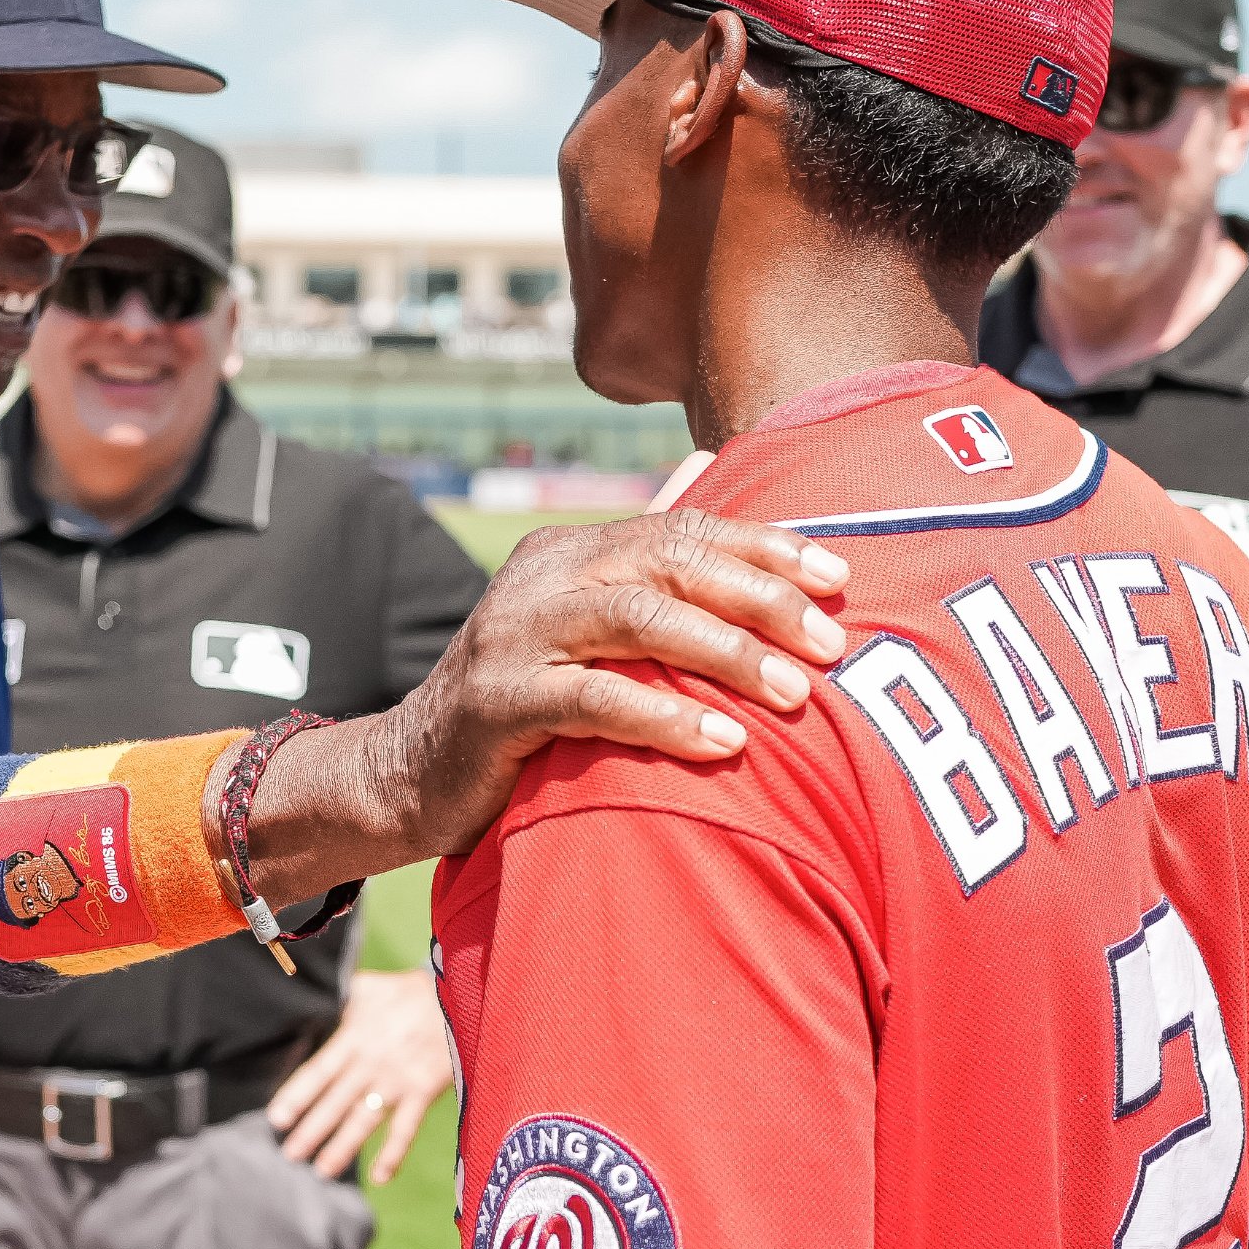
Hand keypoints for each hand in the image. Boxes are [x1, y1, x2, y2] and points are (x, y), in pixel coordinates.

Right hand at [249, 512, 852, 900]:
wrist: (408, 775)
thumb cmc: (524, 708)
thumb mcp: (585, 633)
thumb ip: (647, 576)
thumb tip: (708, 473)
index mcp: (572, 553)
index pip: (683, 528)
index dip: (765, 547)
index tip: (840, 578)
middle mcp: (542, 579)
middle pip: (669, 563)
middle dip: (760, 598)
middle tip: (830, 643)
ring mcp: (513, 635)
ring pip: (637, 620)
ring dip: (725, 653)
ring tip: (792, 693)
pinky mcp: (495, 701)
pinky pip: (592, 699)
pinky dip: (663, 714)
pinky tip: (720, 741)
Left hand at [272, 970, 453, 1181]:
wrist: (458, 996)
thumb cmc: (409, 991)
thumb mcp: (371, 987)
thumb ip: (342, 1001)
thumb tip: (315, 1002)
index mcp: (355, 1037)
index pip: (319, 1071)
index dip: (297, 1095)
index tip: (277, 1118)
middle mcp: (372, 1063)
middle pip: (336, 1101)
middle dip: (312, 1129)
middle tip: (289, 1154)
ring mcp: (398, 1080)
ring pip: (365, 1119)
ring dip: (343, 1147)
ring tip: (322, 1170)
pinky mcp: (423, 1090)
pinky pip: (406, 1127)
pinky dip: (394, 1153)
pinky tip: (379, 1177)